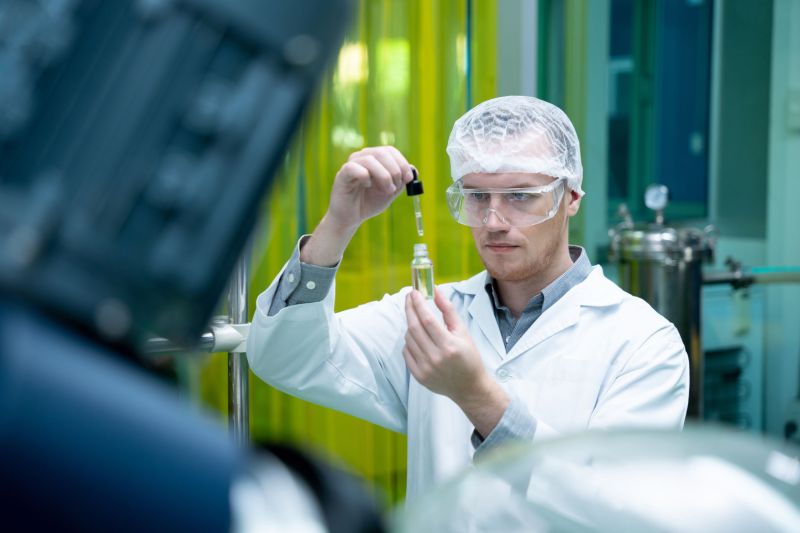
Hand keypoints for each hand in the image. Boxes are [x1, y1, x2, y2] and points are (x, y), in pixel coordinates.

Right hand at [327, 146, 413, 229]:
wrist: (351, 218)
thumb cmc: (369, 202)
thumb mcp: (390, 191)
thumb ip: (401, 180)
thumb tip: (413, 170)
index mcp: (374, 158)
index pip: (390, 150)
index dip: (402, 163)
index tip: (408, 178)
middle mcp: (362, 157)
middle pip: (381, 152)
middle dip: (394, 170)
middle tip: (395, 187)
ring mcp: (351, 164)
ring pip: (370, 159)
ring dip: (383, 176)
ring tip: (386, 190)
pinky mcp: (342, 174)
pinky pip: (354, 168)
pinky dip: (365, 177)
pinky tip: (368, 186)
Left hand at [404, 288, 508, 437]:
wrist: (469, 387)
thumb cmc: (468, 357)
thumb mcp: (463, 331)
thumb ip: (448, 310)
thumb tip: (435, 291)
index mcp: (449, 345)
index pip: (427, 319)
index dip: (418, 303)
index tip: (414, 292)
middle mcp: (435, 357)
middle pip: (414, 327)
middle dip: (409, 309)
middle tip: (409, 297)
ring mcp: (425, 368)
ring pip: (409, 338)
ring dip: (410, 325)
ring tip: (418, 319)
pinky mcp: (418, 376)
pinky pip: (406, 352)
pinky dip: (409, 341)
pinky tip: (417, 337)